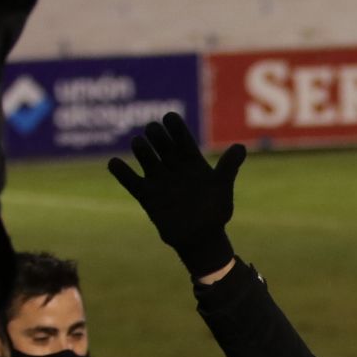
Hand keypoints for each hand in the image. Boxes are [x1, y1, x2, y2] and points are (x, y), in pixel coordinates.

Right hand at [108, 112, 246, 277]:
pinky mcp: (146, 195)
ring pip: (145, 156)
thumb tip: (241, 147)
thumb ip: (228, 167)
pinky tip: (115, 163)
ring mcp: (159, 180)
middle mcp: (173, 166)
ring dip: (140, 148)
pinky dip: (121, 172)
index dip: (174, 126)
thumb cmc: (215, 211)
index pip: (181, 137)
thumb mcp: (222, 187)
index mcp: (191, 161)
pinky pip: (130, 181)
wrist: (202, 238)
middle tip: (154, 131)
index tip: (169, 118)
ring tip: (140, 144)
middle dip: (156, 134)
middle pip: (160, 142)